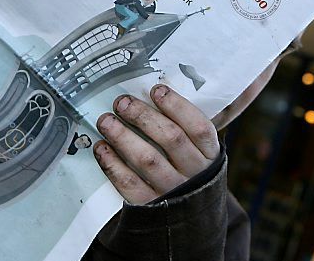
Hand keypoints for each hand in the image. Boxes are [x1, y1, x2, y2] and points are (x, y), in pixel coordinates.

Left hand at [94, 85, 218, 204]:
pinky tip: (102, 149)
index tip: (156, 90)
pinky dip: (112, 165)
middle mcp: (195, 174)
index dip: (177, 106)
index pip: (198, 127)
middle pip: (171, 138)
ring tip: (106, 121)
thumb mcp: (200, 153)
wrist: (190, 223)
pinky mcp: (151, 208)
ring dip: (123, 136)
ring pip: (147, 159)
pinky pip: (129, 184)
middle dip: (143, 116)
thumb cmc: (191, 175)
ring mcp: (173, 192)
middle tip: (122, 102)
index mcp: (210, 155)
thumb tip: (155, 94)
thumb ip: (186, 129)